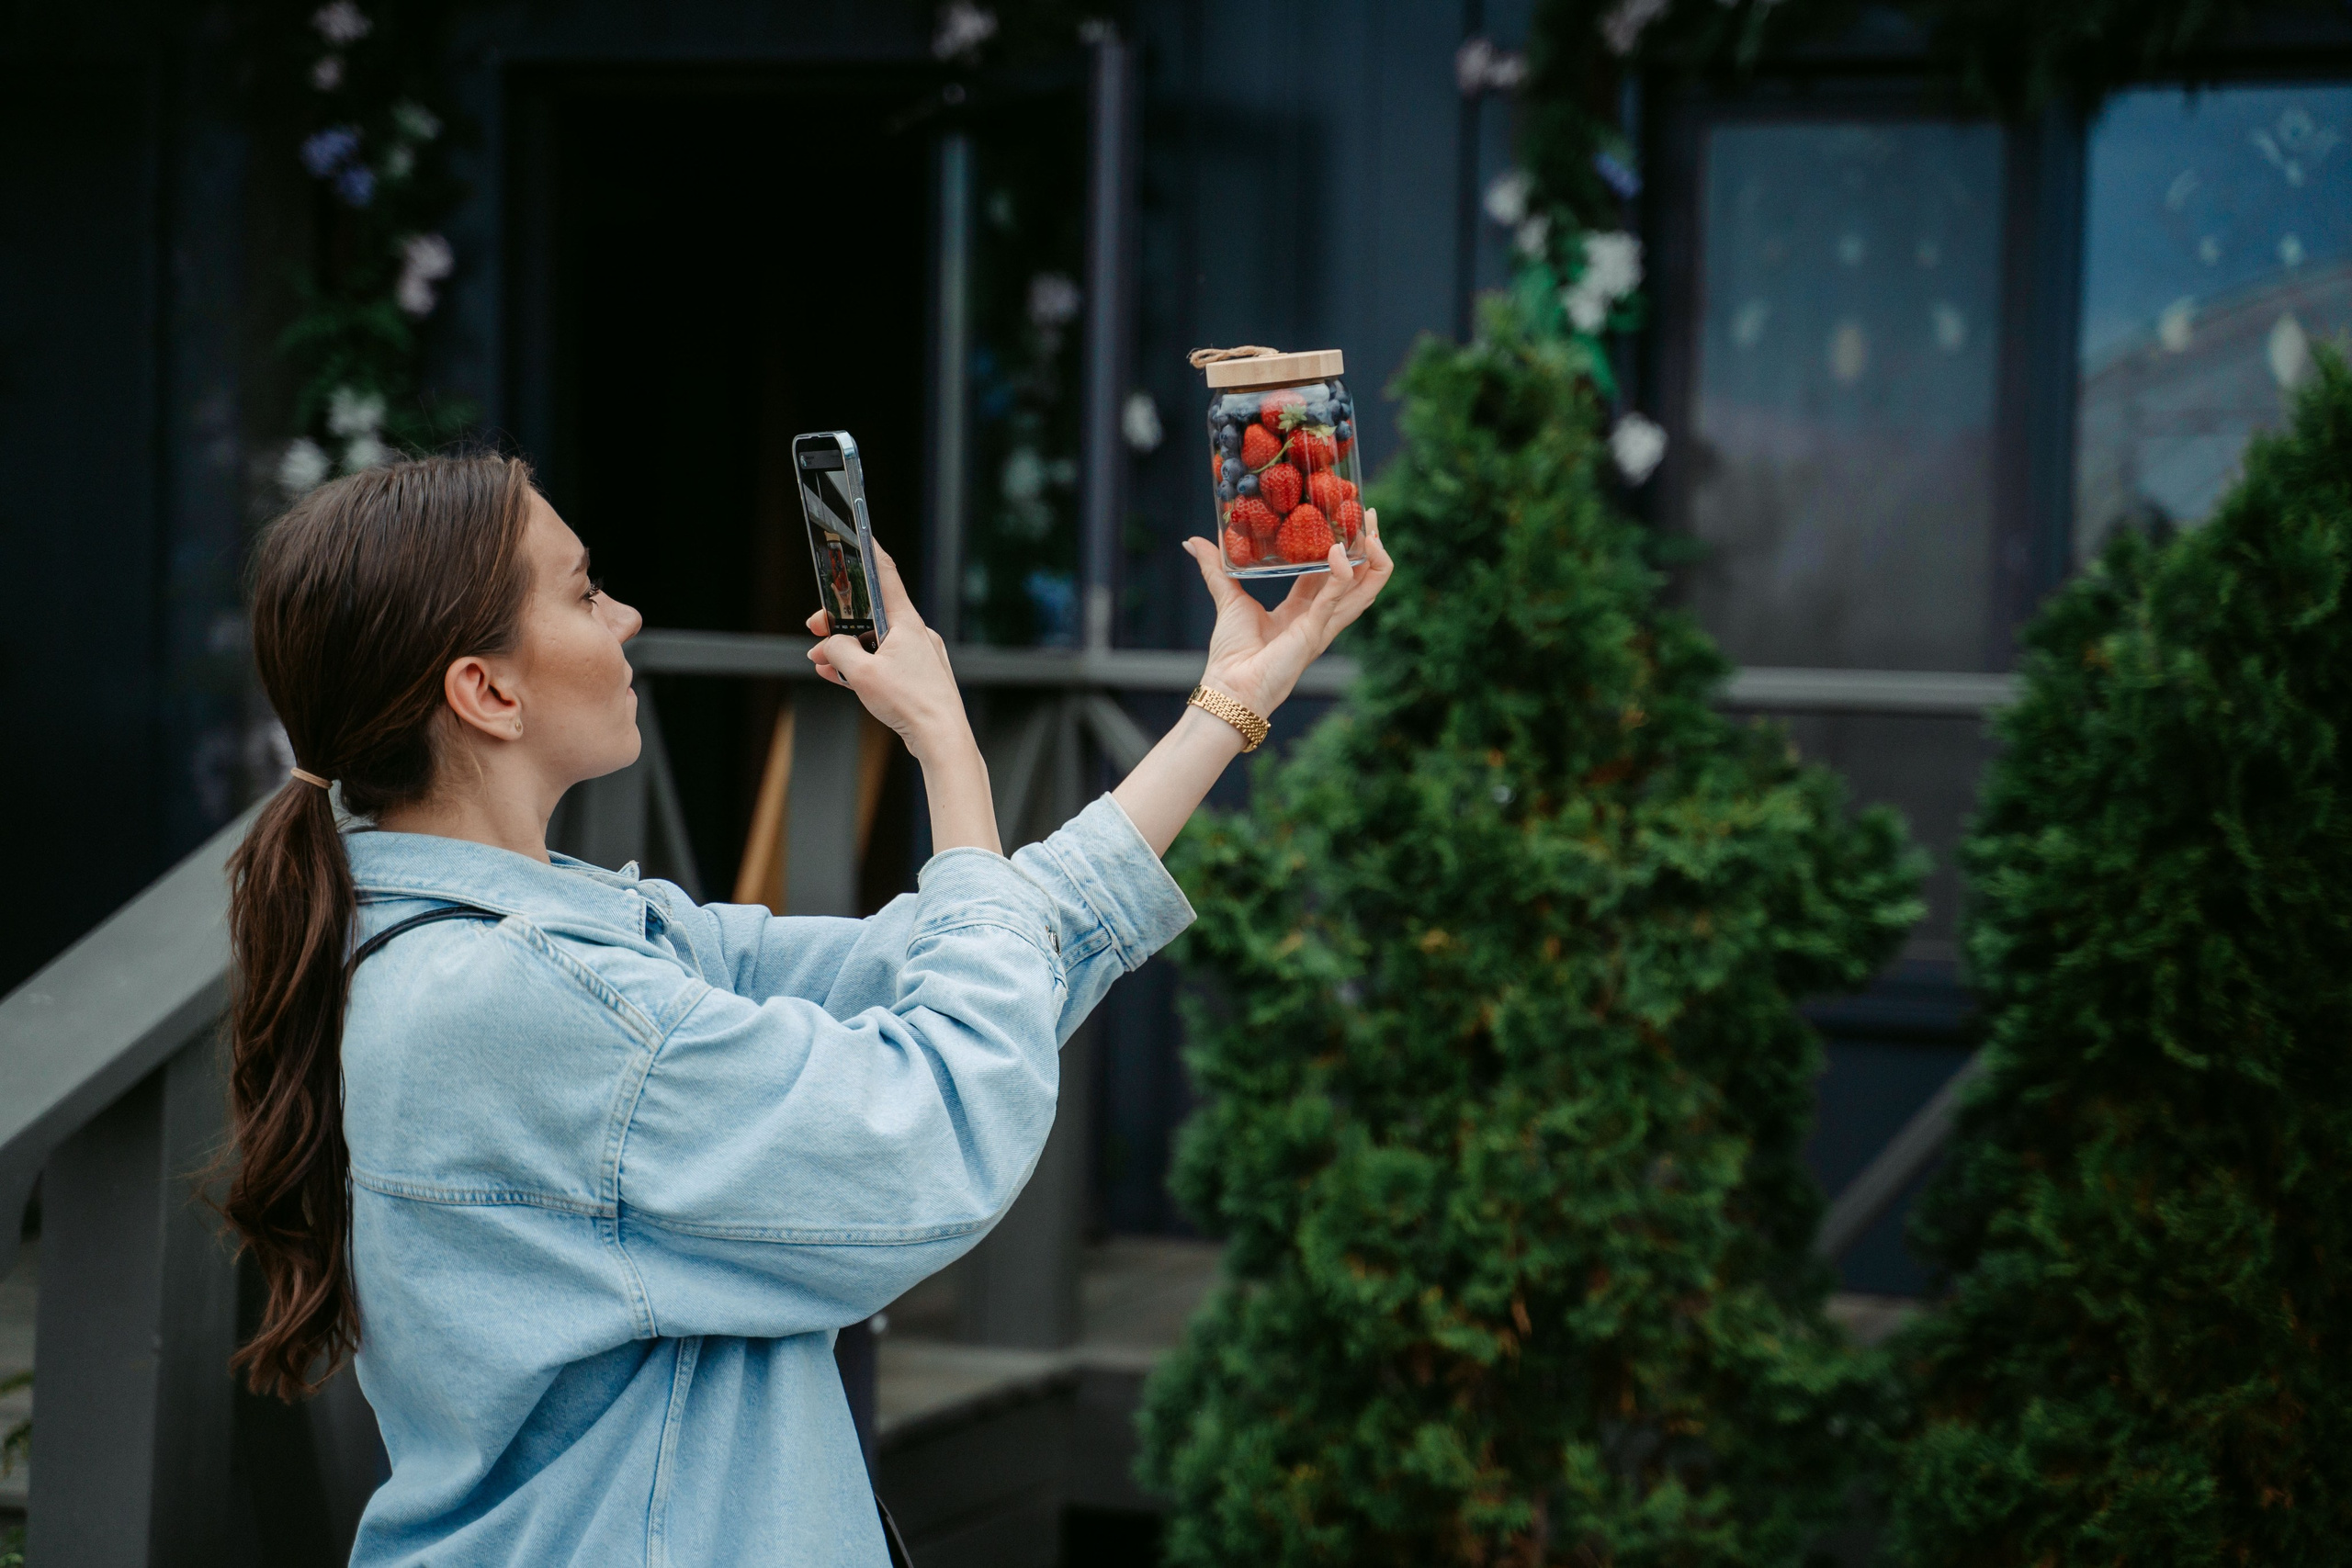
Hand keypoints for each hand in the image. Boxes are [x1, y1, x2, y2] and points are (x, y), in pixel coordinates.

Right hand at [806, 546, 974, 766]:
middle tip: (816, 630)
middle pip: (872, 615)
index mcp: (906, 622)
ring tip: (822, 662)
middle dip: (840, 624)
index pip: (885, 576)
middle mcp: (916, 634)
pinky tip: (840, 676)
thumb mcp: (861, 674)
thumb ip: (839, 652)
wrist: (942, 737)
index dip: (869, 554)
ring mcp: (920, 655)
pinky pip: (885, 662)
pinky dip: (863, 666)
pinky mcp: (919, 676)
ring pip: (876, 642)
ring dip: (848, 650)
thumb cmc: (910, 703)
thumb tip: (830, 646)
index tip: (859, 539)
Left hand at [1183, 509, 1393, 717]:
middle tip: (1369, 515)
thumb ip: (1215, 568)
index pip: (1330, 575)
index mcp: (1302, 613)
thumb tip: (1192, 541)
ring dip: (1373, 560)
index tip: (1344, 520)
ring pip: (1364, 591)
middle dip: (1369, 549)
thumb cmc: (1231, 654)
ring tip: (1373, 530)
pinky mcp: (1314, 632)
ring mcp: (1322, 627)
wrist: (1230, 687)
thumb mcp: (1228, 599)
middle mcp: (1319, 620)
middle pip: (1359, 580)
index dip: (1341, 549)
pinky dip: (1342, 575)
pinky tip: (1339, 552)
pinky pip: (1335, 599)